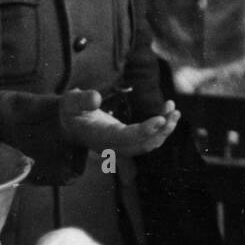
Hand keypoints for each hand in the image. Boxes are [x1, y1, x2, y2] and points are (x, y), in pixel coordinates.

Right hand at [59, 90, 179, 155]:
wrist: (69, 125)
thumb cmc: (70, 111)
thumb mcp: (70, 102)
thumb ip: (81, 100)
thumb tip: (96, 98)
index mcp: (100, 138)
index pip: (126, 138)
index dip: (144, 130)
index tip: (160, 119)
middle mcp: (113, 146)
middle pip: (142, 145)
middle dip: (161, 131)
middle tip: (175, 112)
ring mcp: (121, 146)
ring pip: (148, 144)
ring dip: (165, 129)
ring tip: (175, 110)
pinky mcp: (128, 141)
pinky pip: (148, 138)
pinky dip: (160, 127)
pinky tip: (167, 110)